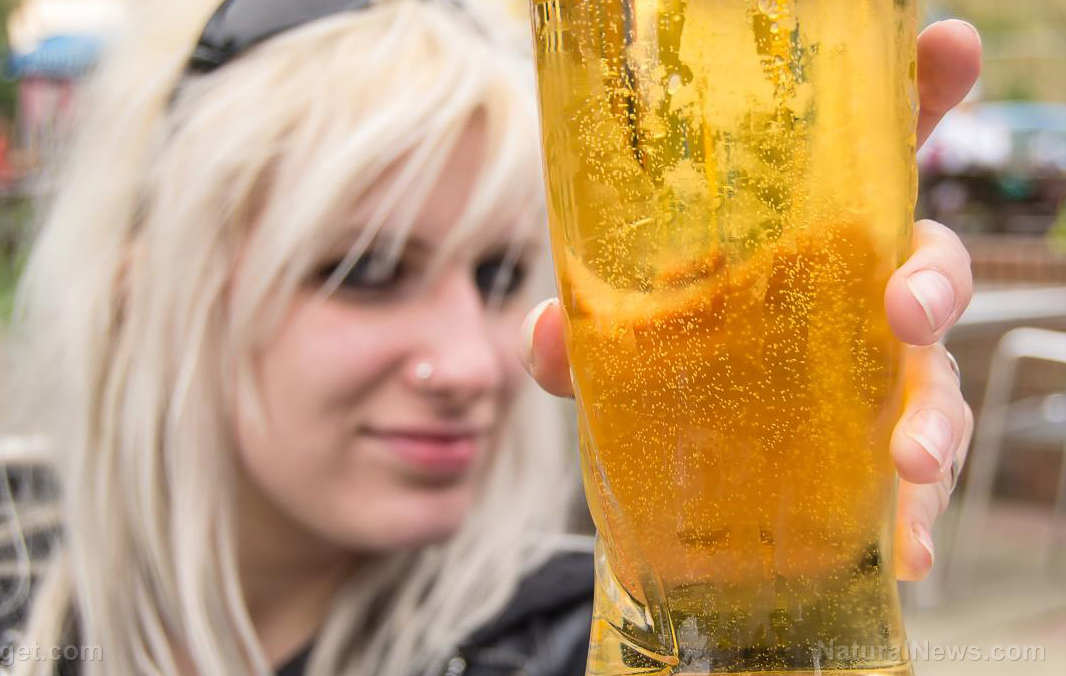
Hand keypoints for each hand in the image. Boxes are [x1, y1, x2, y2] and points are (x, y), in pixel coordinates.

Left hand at [520, 20, 982, 581]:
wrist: (683, 479)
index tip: (955, 47)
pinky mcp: (871, 458)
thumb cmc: (668, 375)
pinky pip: (912, 481)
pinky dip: (913, 517)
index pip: (871, 158)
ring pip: (934, 379)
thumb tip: (545, 336)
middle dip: (933, 277)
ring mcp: (873, 380)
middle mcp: (855, 300)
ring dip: (936, 417)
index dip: (924, 96)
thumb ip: (584, 333)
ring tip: (909, 461)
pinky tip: (904, 552)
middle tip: (908, 307)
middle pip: (926, 264)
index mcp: (805, 243)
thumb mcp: (618, 347)